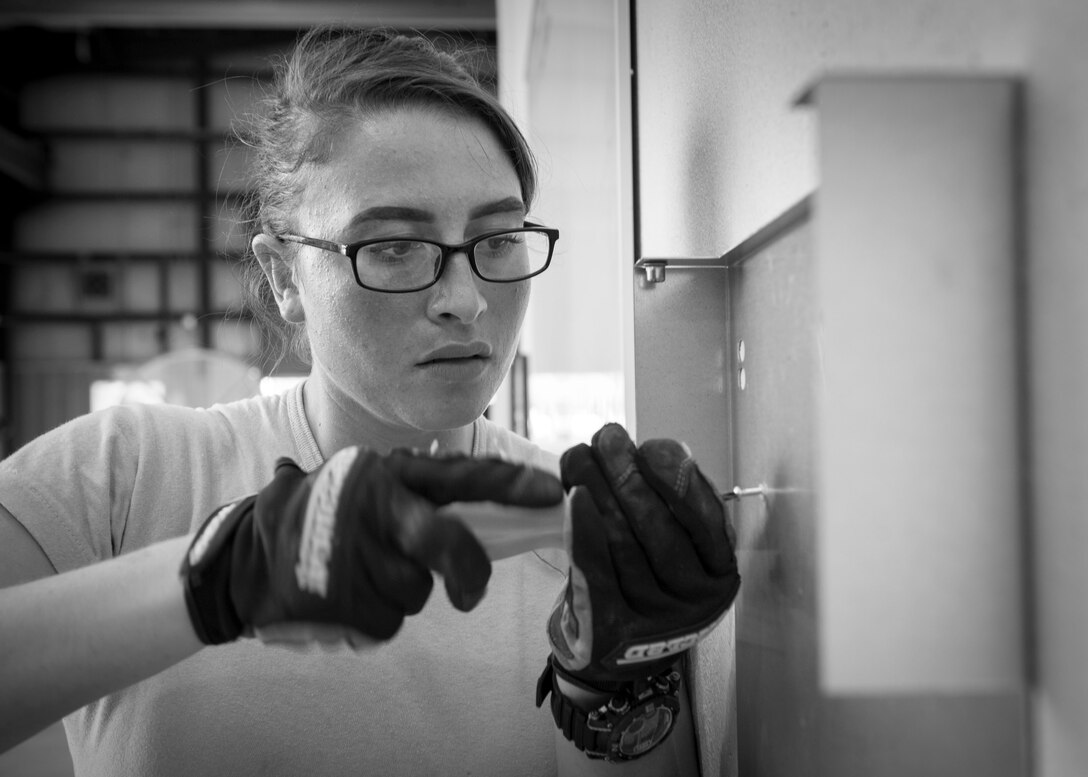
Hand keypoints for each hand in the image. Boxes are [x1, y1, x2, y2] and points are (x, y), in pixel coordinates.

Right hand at [180, 447, 563, 646]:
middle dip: (465, 567)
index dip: (513, 484)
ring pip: (416, 589)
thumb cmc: (314, 514)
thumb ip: (413, 486)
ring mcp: (356, 556)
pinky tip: (343, 594)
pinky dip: (373, 614)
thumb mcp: (360, 481)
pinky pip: (387, 619)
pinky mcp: (341, 602)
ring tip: (359, 572)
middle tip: (470, 591)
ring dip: (398, 590)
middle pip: (445, 541)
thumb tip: (483, 492)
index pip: (464, 475)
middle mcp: (376, 509)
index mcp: (386, 474)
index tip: (553, 493)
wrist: (241, 558)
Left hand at [548, 423, 739, 685]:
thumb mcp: (676, 551)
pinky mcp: (614, 628)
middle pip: (658, 525)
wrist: (612, 658)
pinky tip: (574, 496)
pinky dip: (584, 527)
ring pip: (625, 541)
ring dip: (597, 487)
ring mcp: (656, 618)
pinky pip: (596, 568)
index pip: (703, 516)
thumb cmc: (645, 586)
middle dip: (628, 471)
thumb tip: (651, 452)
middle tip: (606, 437)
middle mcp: (696, 599)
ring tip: (580, 454)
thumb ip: (673, 507)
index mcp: (719, 571)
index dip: (676, 474)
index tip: (650, 444)